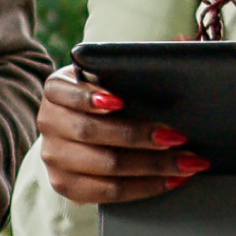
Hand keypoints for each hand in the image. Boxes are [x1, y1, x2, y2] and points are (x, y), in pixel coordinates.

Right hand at [31, 65, 199, 205]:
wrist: (78, 130)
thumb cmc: (106, 96)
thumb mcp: (110, 73)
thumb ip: (138, 60)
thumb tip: (183, 42)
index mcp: (56, 89)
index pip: (69, 94)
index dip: (91, 99)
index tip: (120, 101)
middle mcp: (48, 123)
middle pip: (92, 134)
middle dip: (140, 137)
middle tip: (178, 137)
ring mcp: (54, 158)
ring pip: (106, 167)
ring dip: (153, 166)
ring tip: (187, 162)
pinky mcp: (66, 186)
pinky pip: (109, 194)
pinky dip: (146, 188)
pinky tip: (171, 180)